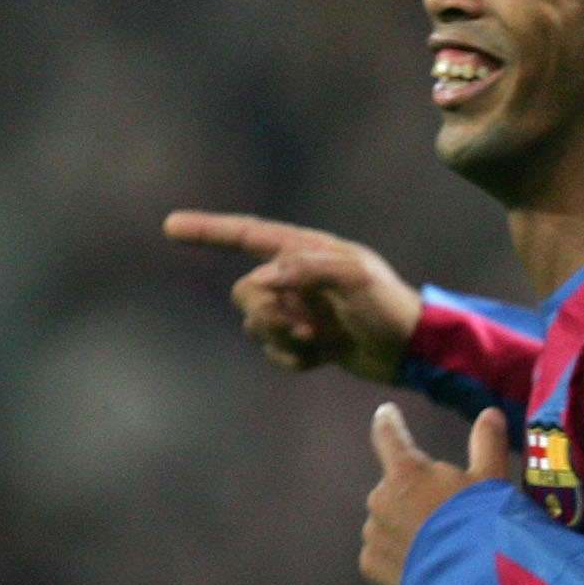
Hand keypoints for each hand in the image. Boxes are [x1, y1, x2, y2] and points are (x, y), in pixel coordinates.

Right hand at [164, 210, 421, 381]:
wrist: (413, 349)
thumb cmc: (389, 305)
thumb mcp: (356, 277)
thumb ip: (308, 269)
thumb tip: (262, 277)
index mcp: (305, 251)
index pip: (247, 235)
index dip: (208, 231)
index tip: (170, 226)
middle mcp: (295, 278)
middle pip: (245, 293)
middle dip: (268, 315)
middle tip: (308, 326)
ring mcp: (297, 310)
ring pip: (255, 325)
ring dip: (284, 338)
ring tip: (320, 340)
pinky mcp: (304, 340)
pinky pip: (275, 351)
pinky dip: (295, 358)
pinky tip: (325, 357)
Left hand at [361, 404, 512, 584]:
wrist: (472, 582)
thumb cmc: (484, 523)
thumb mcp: (493, 479)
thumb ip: (487, 443)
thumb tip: (489, 412)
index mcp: (408, 472)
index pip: (390, 436)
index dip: (388, 422)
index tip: (384, 411)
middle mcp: (381, 499)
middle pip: (395, 489)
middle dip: (414, 497)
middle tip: (447, 515)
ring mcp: (374, 534)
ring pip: (387, 523)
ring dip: (406, 528)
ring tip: (441, 547)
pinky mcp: (371, 566)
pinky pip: (383, 554)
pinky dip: (399, 556)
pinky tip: (426, 565)